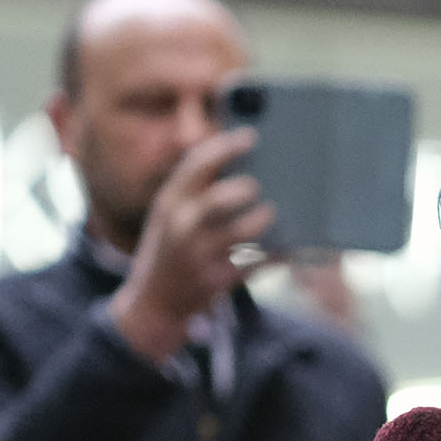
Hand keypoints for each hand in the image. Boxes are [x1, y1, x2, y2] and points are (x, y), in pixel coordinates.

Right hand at [108, 127, 270, 362]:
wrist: (152, 304)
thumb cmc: (169, 249)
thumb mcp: (169, 215)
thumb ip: (194, 189)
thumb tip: (240, 160)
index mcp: (168, 202)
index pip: (196, 165)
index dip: (226, 146)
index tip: (251, 136)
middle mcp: (181, 227)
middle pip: (218, 199)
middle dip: (243, 190)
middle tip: (257, 186)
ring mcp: (199, 256)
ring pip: (242, 232)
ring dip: (263, 221)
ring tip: (271, 213)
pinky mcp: (217, 282)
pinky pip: (256, 263)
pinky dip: (275, 254)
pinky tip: (288, 247)